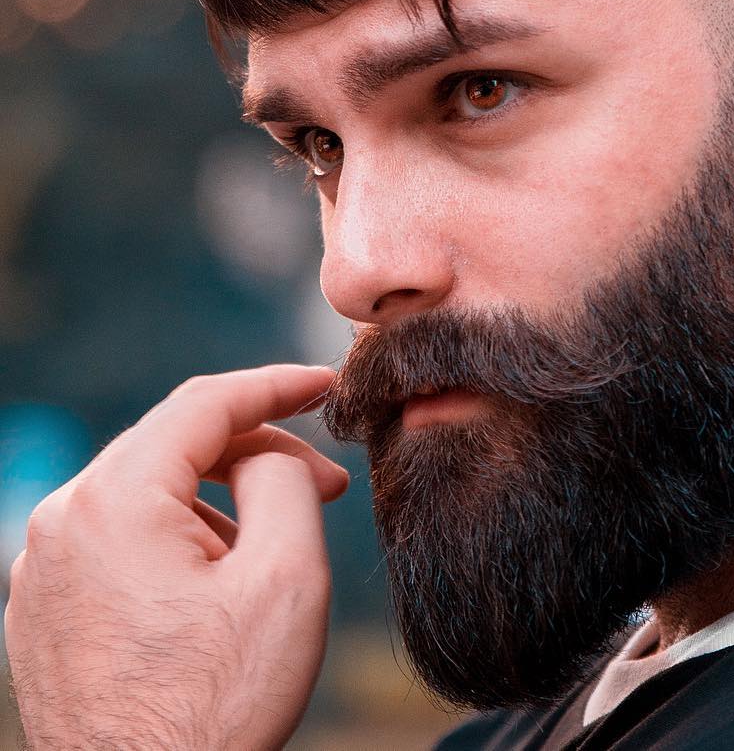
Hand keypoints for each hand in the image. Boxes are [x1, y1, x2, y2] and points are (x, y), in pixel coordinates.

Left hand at [5, 364, 350, 750]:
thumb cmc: (215, 710)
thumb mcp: (285, 578)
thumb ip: (283, 479)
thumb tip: (265, 452)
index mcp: (113, 500)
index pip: (206, 404)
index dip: (276, 385)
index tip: (326, 385)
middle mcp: (61, 521)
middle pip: (175, 445)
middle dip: (257, 452)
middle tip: (327, 485)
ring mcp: (43, 568)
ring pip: (148, 491)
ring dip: (220, 501)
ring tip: (273, 552)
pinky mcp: (44, 609)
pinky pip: (119, 538)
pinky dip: (177, 537)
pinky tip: (220, 582)